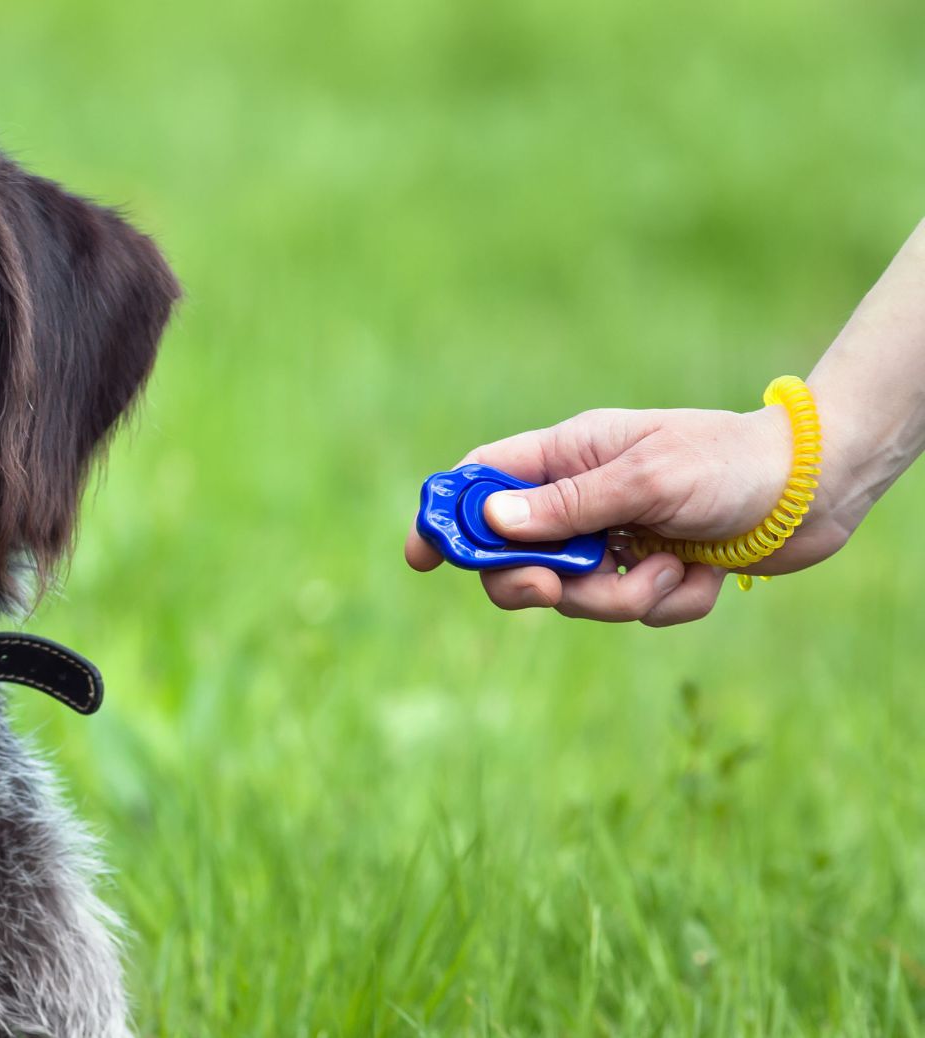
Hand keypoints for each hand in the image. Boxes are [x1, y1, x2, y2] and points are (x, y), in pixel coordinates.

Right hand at [404, 405, 853, 625]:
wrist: (816, 491)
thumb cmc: (730, 464)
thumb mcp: (645, 479)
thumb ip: (568, 504)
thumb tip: (491, 520)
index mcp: (569, 455)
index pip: (482, 481)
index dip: (446, 516)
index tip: (421, 555)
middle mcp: (585, 498)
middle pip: (515, 554)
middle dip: (532, 581)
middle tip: (552, 587)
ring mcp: (618, 538)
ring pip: (578, 595)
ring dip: (623, 597)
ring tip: (670, 570)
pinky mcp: (654, 573)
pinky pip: (634, 610)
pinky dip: (668, 602)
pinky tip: (702, 574)